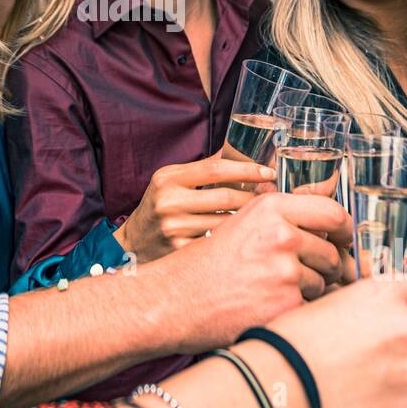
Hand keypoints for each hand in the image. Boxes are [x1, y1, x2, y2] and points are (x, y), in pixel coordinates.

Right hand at [113, 152, 276, 262]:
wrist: (132, 244)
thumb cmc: (160, 207)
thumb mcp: (172, 181)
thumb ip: (204, 169)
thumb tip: (247, 155)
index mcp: (168, 178)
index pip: (215, 168)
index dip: (247, 168)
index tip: (269, 172)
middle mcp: (168, 202)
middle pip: (226, 196)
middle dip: (255, 196)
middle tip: (273, 196)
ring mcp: (174, 229)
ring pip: (227, 222)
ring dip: (251, 220)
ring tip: (265, 216)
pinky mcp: (180, 252)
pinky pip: (219, 243)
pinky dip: (235, 239)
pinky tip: (245, 238)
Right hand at [154, 191, 350, 350]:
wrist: (175, 299)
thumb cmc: (207, 263)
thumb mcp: (242, 222)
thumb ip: (282, 214)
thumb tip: (325, 216)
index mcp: (272, 209)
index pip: (333, 212)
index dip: (344, 229)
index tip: (344, 239)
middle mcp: (282, 235)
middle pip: (332, 252)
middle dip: (324, 267)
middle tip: (299, 275)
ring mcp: (285, 272)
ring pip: (323, 283)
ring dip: (307, 290)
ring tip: (272, 291)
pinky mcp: (285, 305)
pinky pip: (310, 307)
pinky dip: (295, 310)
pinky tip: (268, 307)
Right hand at [266, 277, 406, 407]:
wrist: (283, 382)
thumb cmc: (294, 340)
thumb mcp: (332, 303)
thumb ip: (369, 305)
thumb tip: (381, 314)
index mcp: (385, 296)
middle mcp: (405, 326)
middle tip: (380, 352)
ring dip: (399, 371)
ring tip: (361, 376)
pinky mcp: (406, 402)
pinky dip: (390, 398)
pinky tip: (360, 396)